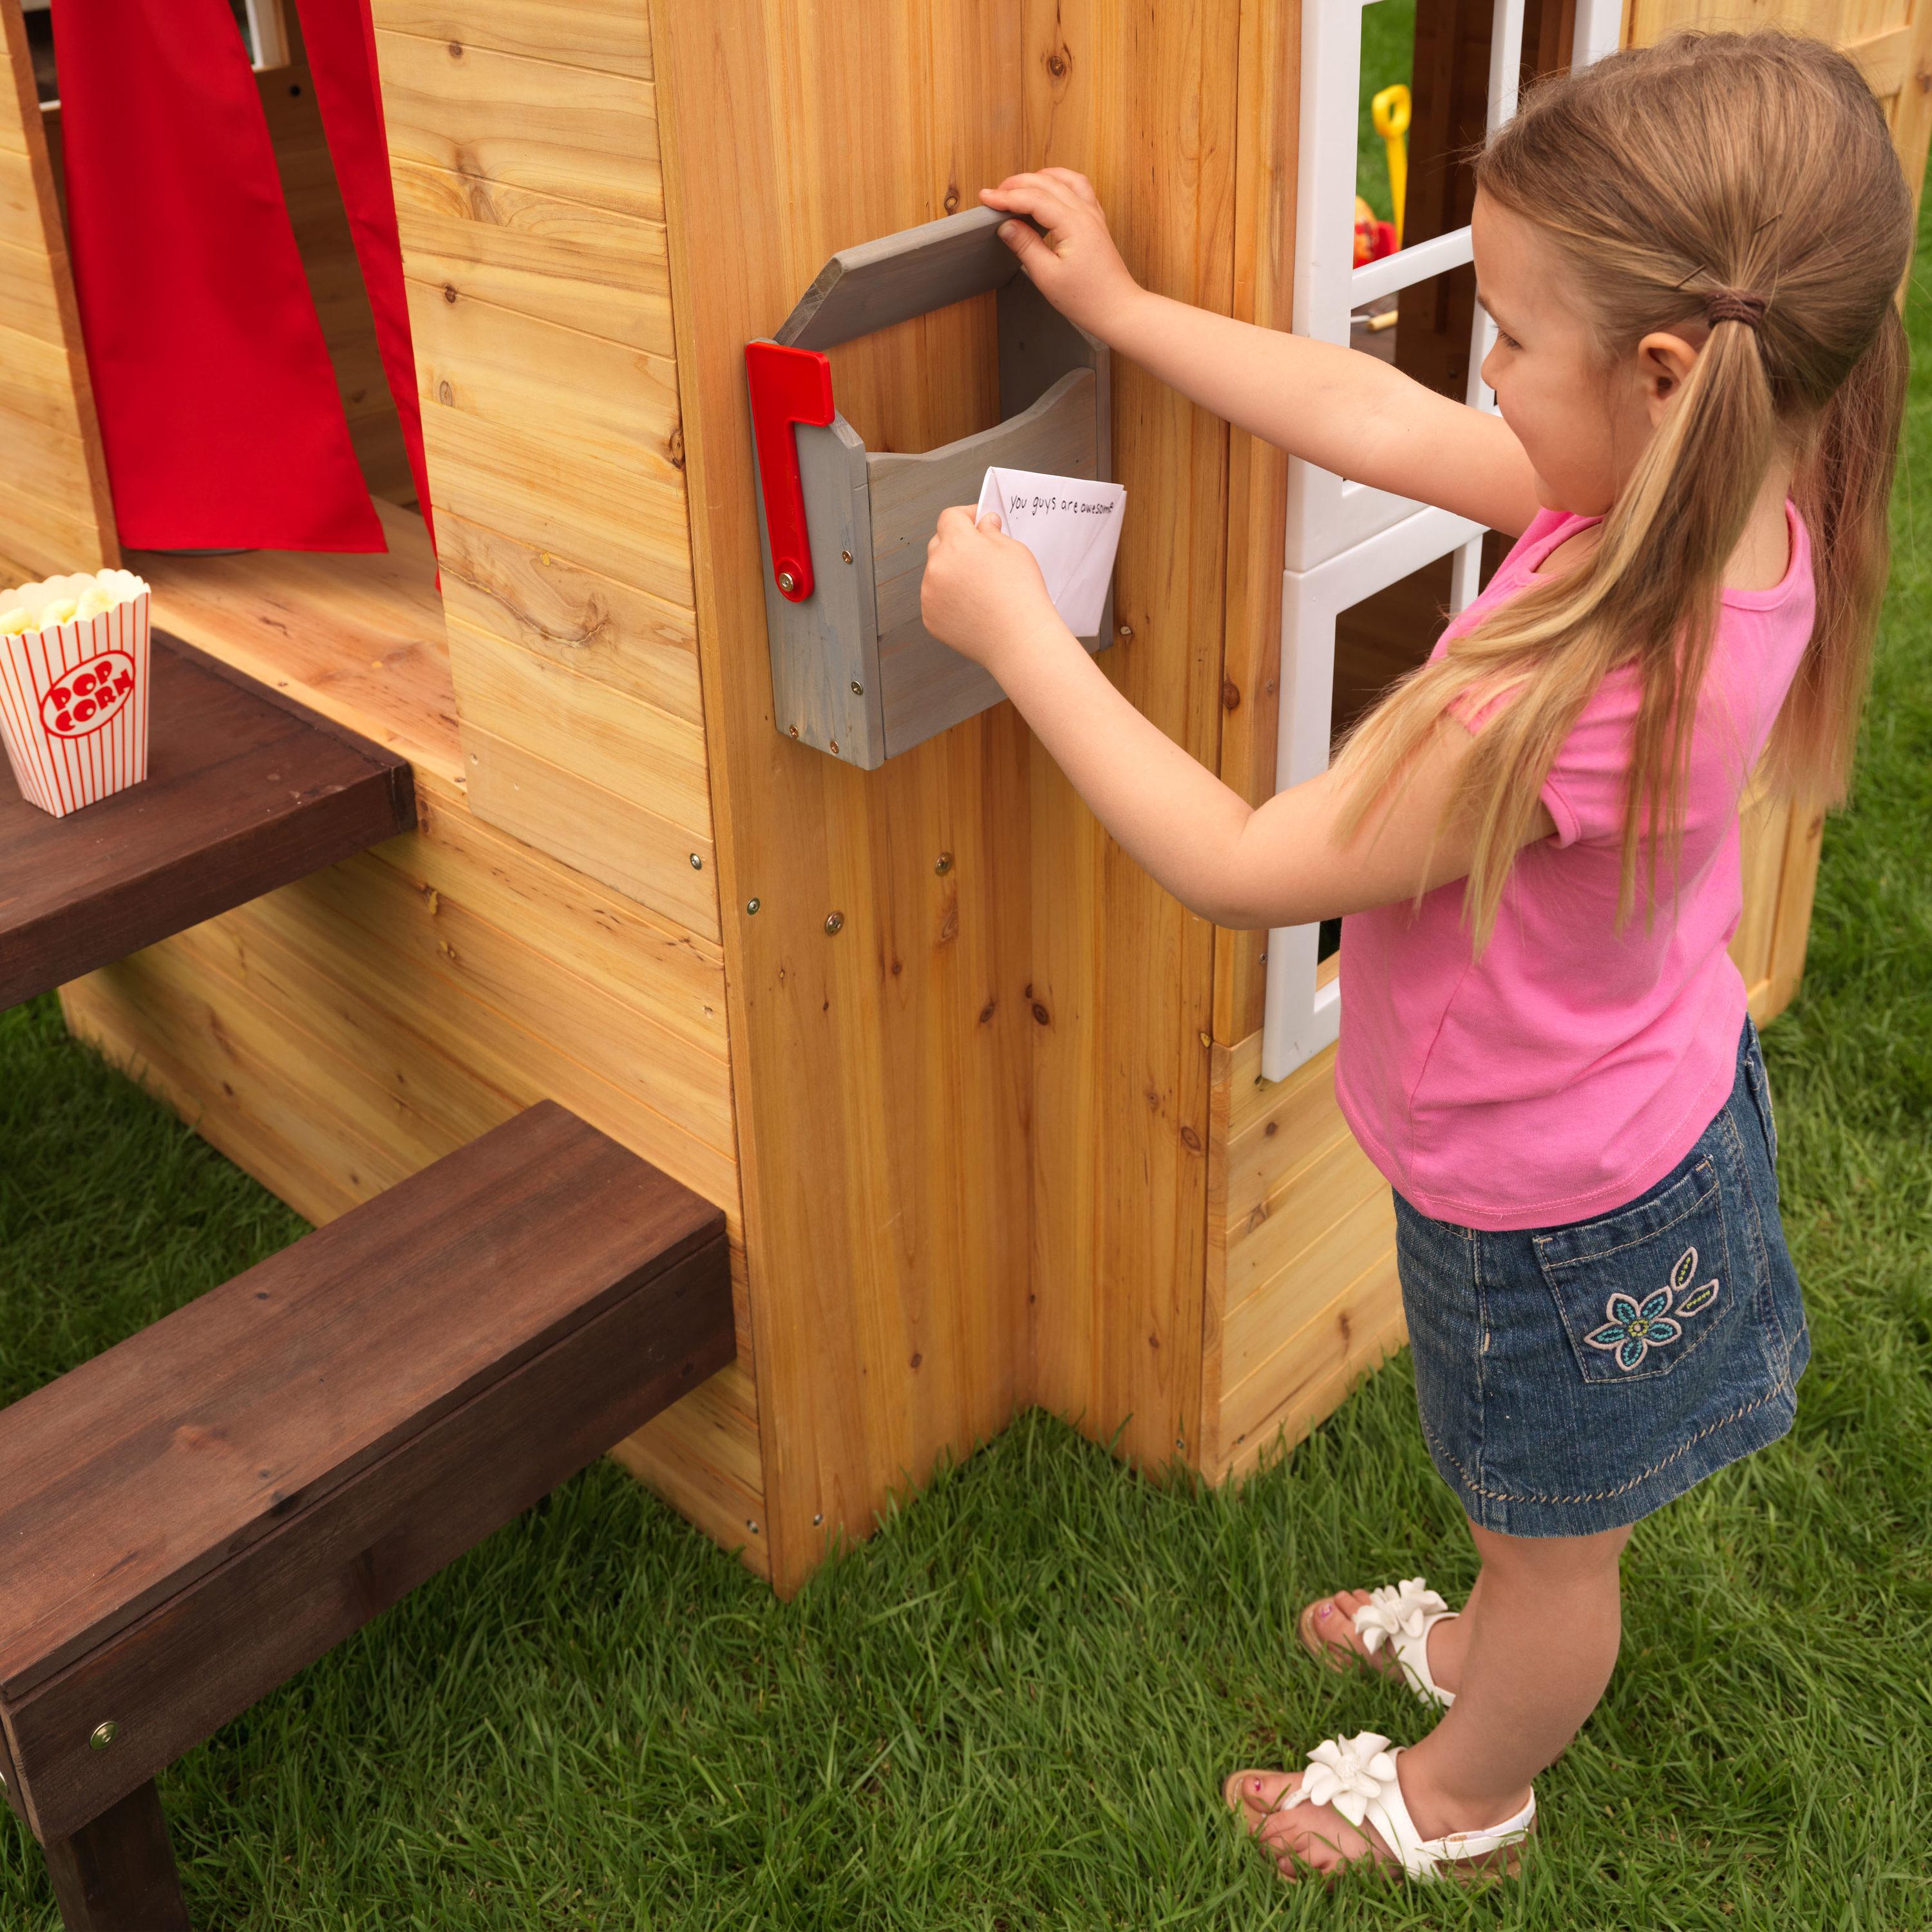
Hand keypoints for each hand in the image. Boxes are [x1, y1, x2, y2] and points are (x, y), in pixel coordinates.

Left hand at [921, 507, 1063, 674]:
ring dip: (951, 572)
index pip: (950, 517)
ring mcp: (930, 594)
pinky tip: (973, 605)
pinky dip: (949, 598)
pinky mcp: (930, 618)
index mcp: (957, 543)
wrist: (1019, 640)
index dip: (965, 516)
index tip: (976, 521)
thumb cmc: (1021, 596)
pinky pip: (935, 599)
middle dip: (957, 543)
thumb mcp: (1014, 550)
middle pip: (939, 543)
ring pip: (936, 573)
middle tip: (981, 555)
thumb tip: (983, 524)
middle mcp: (937, 566)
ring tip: (979, 587)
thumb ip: (991, 532)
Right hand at [979, 169, 1142, 339]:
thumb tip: (1006, 226)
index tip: (986, 198)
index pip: (1033, 198)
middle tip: (995, 194)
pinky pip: (1079, 189)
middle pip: (1047, 182)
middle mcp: (1085, 213)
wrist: (1117, 308)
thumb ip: (1025, 246)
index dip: (1006, 197)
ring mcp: (1093, 215)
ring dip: (1039, 178)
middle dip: (1018, 184)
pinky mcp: (1096, 221)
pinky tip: (1049, 190)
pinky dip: (1060, 182)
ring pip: (1065, 179)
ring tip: (1019, 187)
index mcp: (1073, 224)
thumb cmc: (1086, 299)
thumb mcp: (1047, 276)